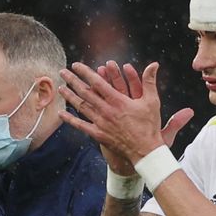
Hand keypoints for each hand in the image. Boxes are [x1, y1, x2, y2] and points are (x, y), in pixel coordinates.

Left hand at [58, 60, 193, 165]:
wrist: (145, 150)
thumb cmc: (149, 126)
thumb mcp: (152, 101)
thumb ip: (150, 81)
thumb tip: (154, 65)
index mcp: (117, 100)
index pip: (97, 82)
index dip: (85, 72)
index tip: (76, 65)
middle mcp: (106, 110)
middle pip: (85, 92)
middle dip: (72, 80)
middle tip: (63, 72)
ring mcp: (100, 123)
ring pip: (81, 106)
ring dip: (69, 96)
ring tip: (60, 88)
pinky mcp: (98, 134)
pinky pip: (81, 125)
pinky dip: (70, 119)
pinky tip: (61, 113)